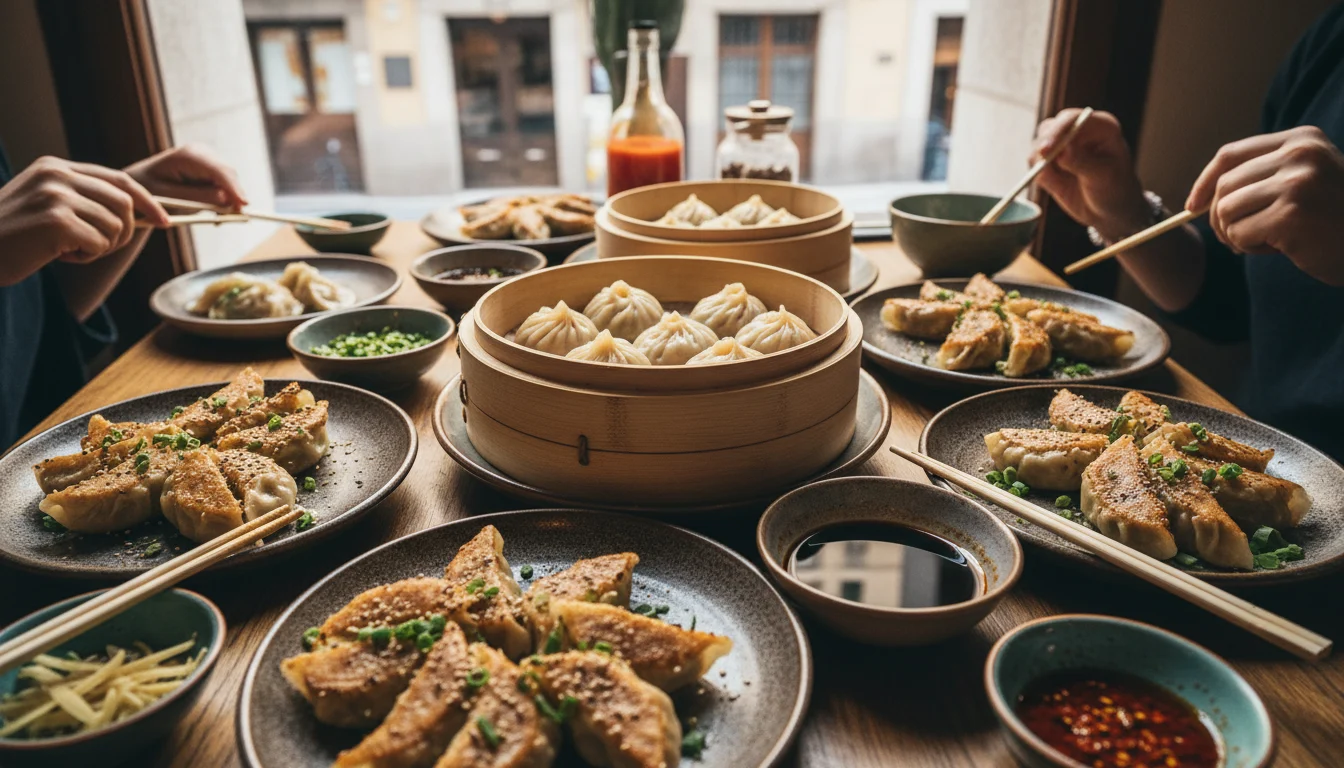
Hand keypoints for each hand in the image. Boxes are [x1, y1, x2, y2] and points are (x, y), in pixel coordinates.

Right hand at [0, 156, 169, 284]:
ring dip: (101, 247)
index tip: (165, 221)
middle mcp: (57, 175)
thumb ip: (83, 199)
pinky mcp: (56, 221)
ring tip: (69, 249)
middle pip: (125, 203)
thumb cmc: (12, 235)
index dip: (148, 201)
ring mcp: (56, 196)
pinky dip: (87, 257)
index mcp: (57, 167)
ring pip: (116, 226)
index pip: (119, 179)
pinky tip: (59, 256)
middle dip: (124, 232)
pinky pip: (99, 244)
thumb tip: (136, 211)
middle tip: (99, 247)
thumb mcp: (47, 204)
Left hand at [124, 143, 247, 210]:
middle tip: (233, 220)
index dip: (233, 188)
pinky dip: (225, 200)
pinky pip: (226, 185)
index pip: (219, 171)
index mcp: (188, 155)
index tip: (244, 205)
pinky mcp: (211, 169)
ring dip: (230, 200)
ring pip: (230, 181)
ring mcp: (208, 159)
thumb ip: (197, 197)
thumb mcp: (168, 197)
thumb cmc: (147, 190)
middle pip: (228, 175)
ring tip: (219, 220)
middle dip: (234, 196)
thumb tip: (226, 198)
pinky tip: (217, 213)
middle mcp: (202, 152)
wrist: (137, 184)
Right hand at [1031, 108, 1151, 240]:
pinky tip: (1055, 186)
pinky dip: (1038, 174)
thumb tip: (1062, 151)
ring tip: (1057, 182)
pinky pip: (1035, 164)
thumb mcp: (1103, 176)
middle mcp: (1079, 131)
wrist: (1110, 211)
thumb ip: (1082, 162)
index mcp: (1099, 127)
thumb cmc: (1115, 189)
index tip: (1046, 150)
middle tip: (1042, 167)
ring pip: (1038, 146)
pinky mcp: (1051, 162)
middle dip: (1043, 147)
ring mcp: (1063, 146)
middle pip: (1050, 128)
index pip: (1071, 119)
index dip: (1056, 131)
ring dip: (1040, 164)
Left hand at [1187, 125, 1343, 285]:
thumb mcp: (1304, 182)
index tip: (1193, 206)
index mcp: (1301, 140)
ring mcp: (1297, 182)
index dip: (1205, 182)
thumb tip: (1200, 198)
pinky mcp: (1292, 214)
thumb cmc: (1334, 220)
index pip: (1230, 154)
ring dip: (1237, 234)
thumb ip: (1263, 177)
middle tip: (1237, 238)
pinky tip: (1280, 248)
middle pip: (1224, 186)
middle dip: (1220, 218)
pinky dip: (1250, 247)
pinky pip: (1239, 234)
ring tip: (1268, 240)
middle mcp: (1300, 155)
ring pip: (1226, 211)